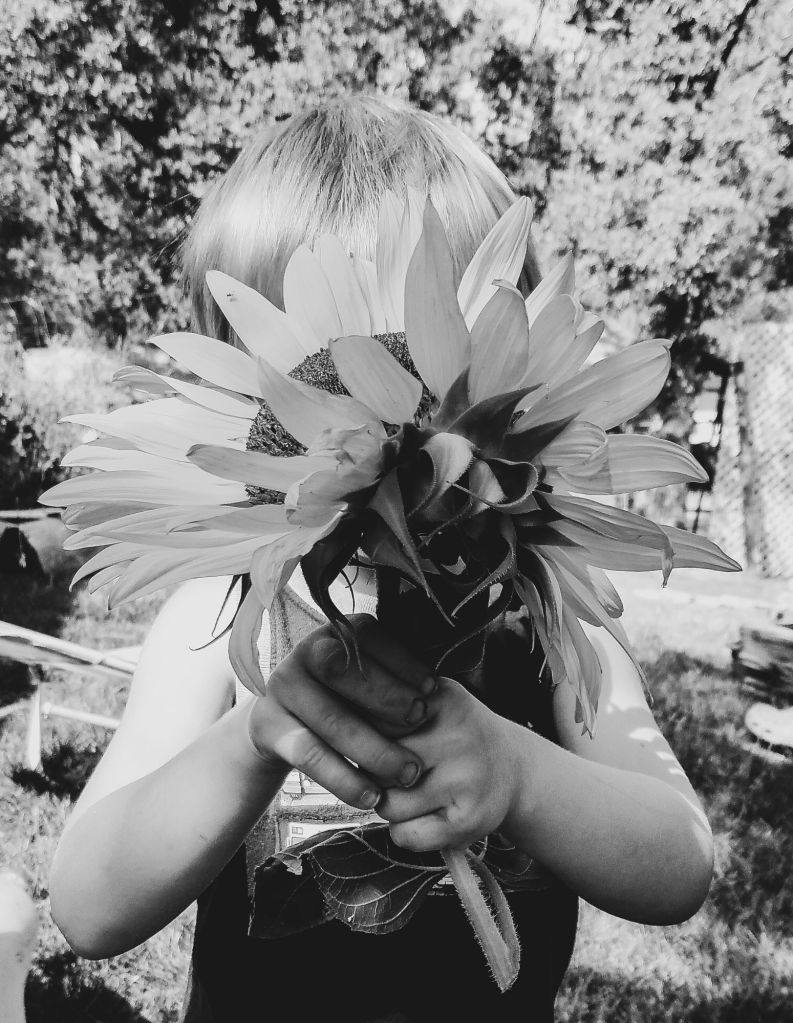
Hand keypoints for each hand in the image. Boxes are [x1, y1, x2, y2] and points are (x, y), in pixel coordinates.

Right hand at [247, 614, 436, 810]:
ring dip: (375, 750)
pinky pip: (310, 755)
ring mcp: (284, 688)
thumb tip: (439, 691)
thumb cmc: (344, 697)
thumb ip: (394, 677)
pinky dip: (344, 779)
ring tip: (407, 773)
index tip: (433, 690)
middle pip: (344, 672)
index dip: (403, 663)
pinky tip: (371, 795)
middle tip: (421, 724)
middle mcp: (306, 653)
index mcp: (336, 633)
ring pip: (332, 721)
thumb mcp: (366, 678)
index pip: (369, 637)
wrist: (281, 721)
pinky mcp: (270, 726)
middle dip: (388, 699)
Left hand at [376, 678, 526, 851]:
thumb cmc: (455, 736)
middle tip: (396, 771)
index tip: (379, 737)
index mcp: (443, 697)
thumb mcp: (433, 702)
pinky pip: (405, 835)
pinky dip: (405, 832)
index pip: (373, 719)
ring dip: (389, 805)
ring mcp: (465, 779)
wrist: (514, 768)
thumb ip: (388, 709)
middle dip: (374, 772)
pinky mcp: (468, 820)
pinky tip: (425, 817)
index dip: (367, 734)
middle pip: (375, 763)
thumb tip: (342, 736)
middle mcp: (458, 735)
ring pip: (387, 803)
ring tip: (413, 793)